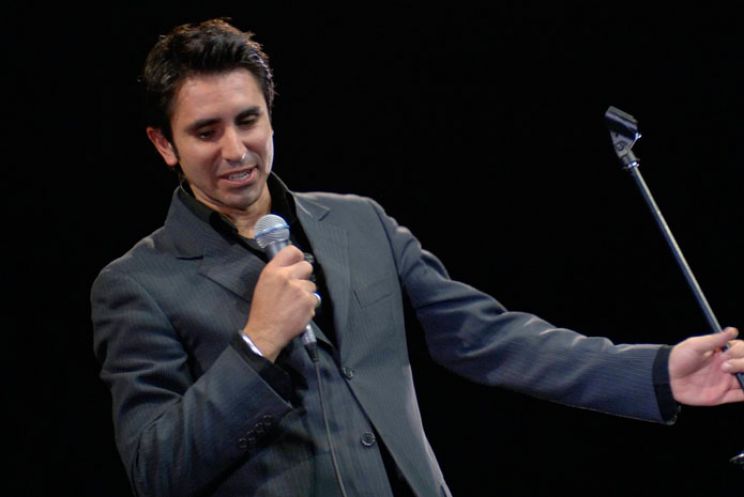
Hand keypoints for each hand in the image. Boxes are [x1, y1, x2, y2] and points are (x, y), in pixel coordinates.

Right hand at [243, 245, 316, 360]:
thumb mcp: (264, 284)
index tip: (298, 262)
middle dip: (304, 276)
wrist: (265, 332)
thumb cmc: (262, 310)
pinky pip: (315, 299)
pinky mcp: (309, 302)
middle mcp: (287, 277)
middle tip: (297, 286)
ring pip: (312, 285)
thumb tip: (291, 266)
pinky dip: (309, 305)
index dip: (297, 256)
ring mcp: (300, 290)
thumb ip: (277, 272)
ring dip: (306, 293)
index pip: (292, 251)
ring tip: (295, 303)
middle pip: (307, 266)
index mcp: (273, 271)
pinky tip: (298, 311)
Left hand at [669, 327, 743, 404]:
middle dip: (743, 364)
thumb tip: (733, 330)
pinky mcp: (721, 396)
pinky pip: (740, 396)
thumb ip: (715, 340)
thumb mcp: (695, 346)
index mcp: (722, 354)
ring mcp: (725, 382)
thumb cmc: (678, 358)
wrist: (666, 377)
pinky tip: (742, 388)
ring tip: (739, 378)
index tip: (728, 352)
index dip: (740, 351)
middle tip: (726, 367)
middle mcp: (727, 367)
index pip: (743, 350)